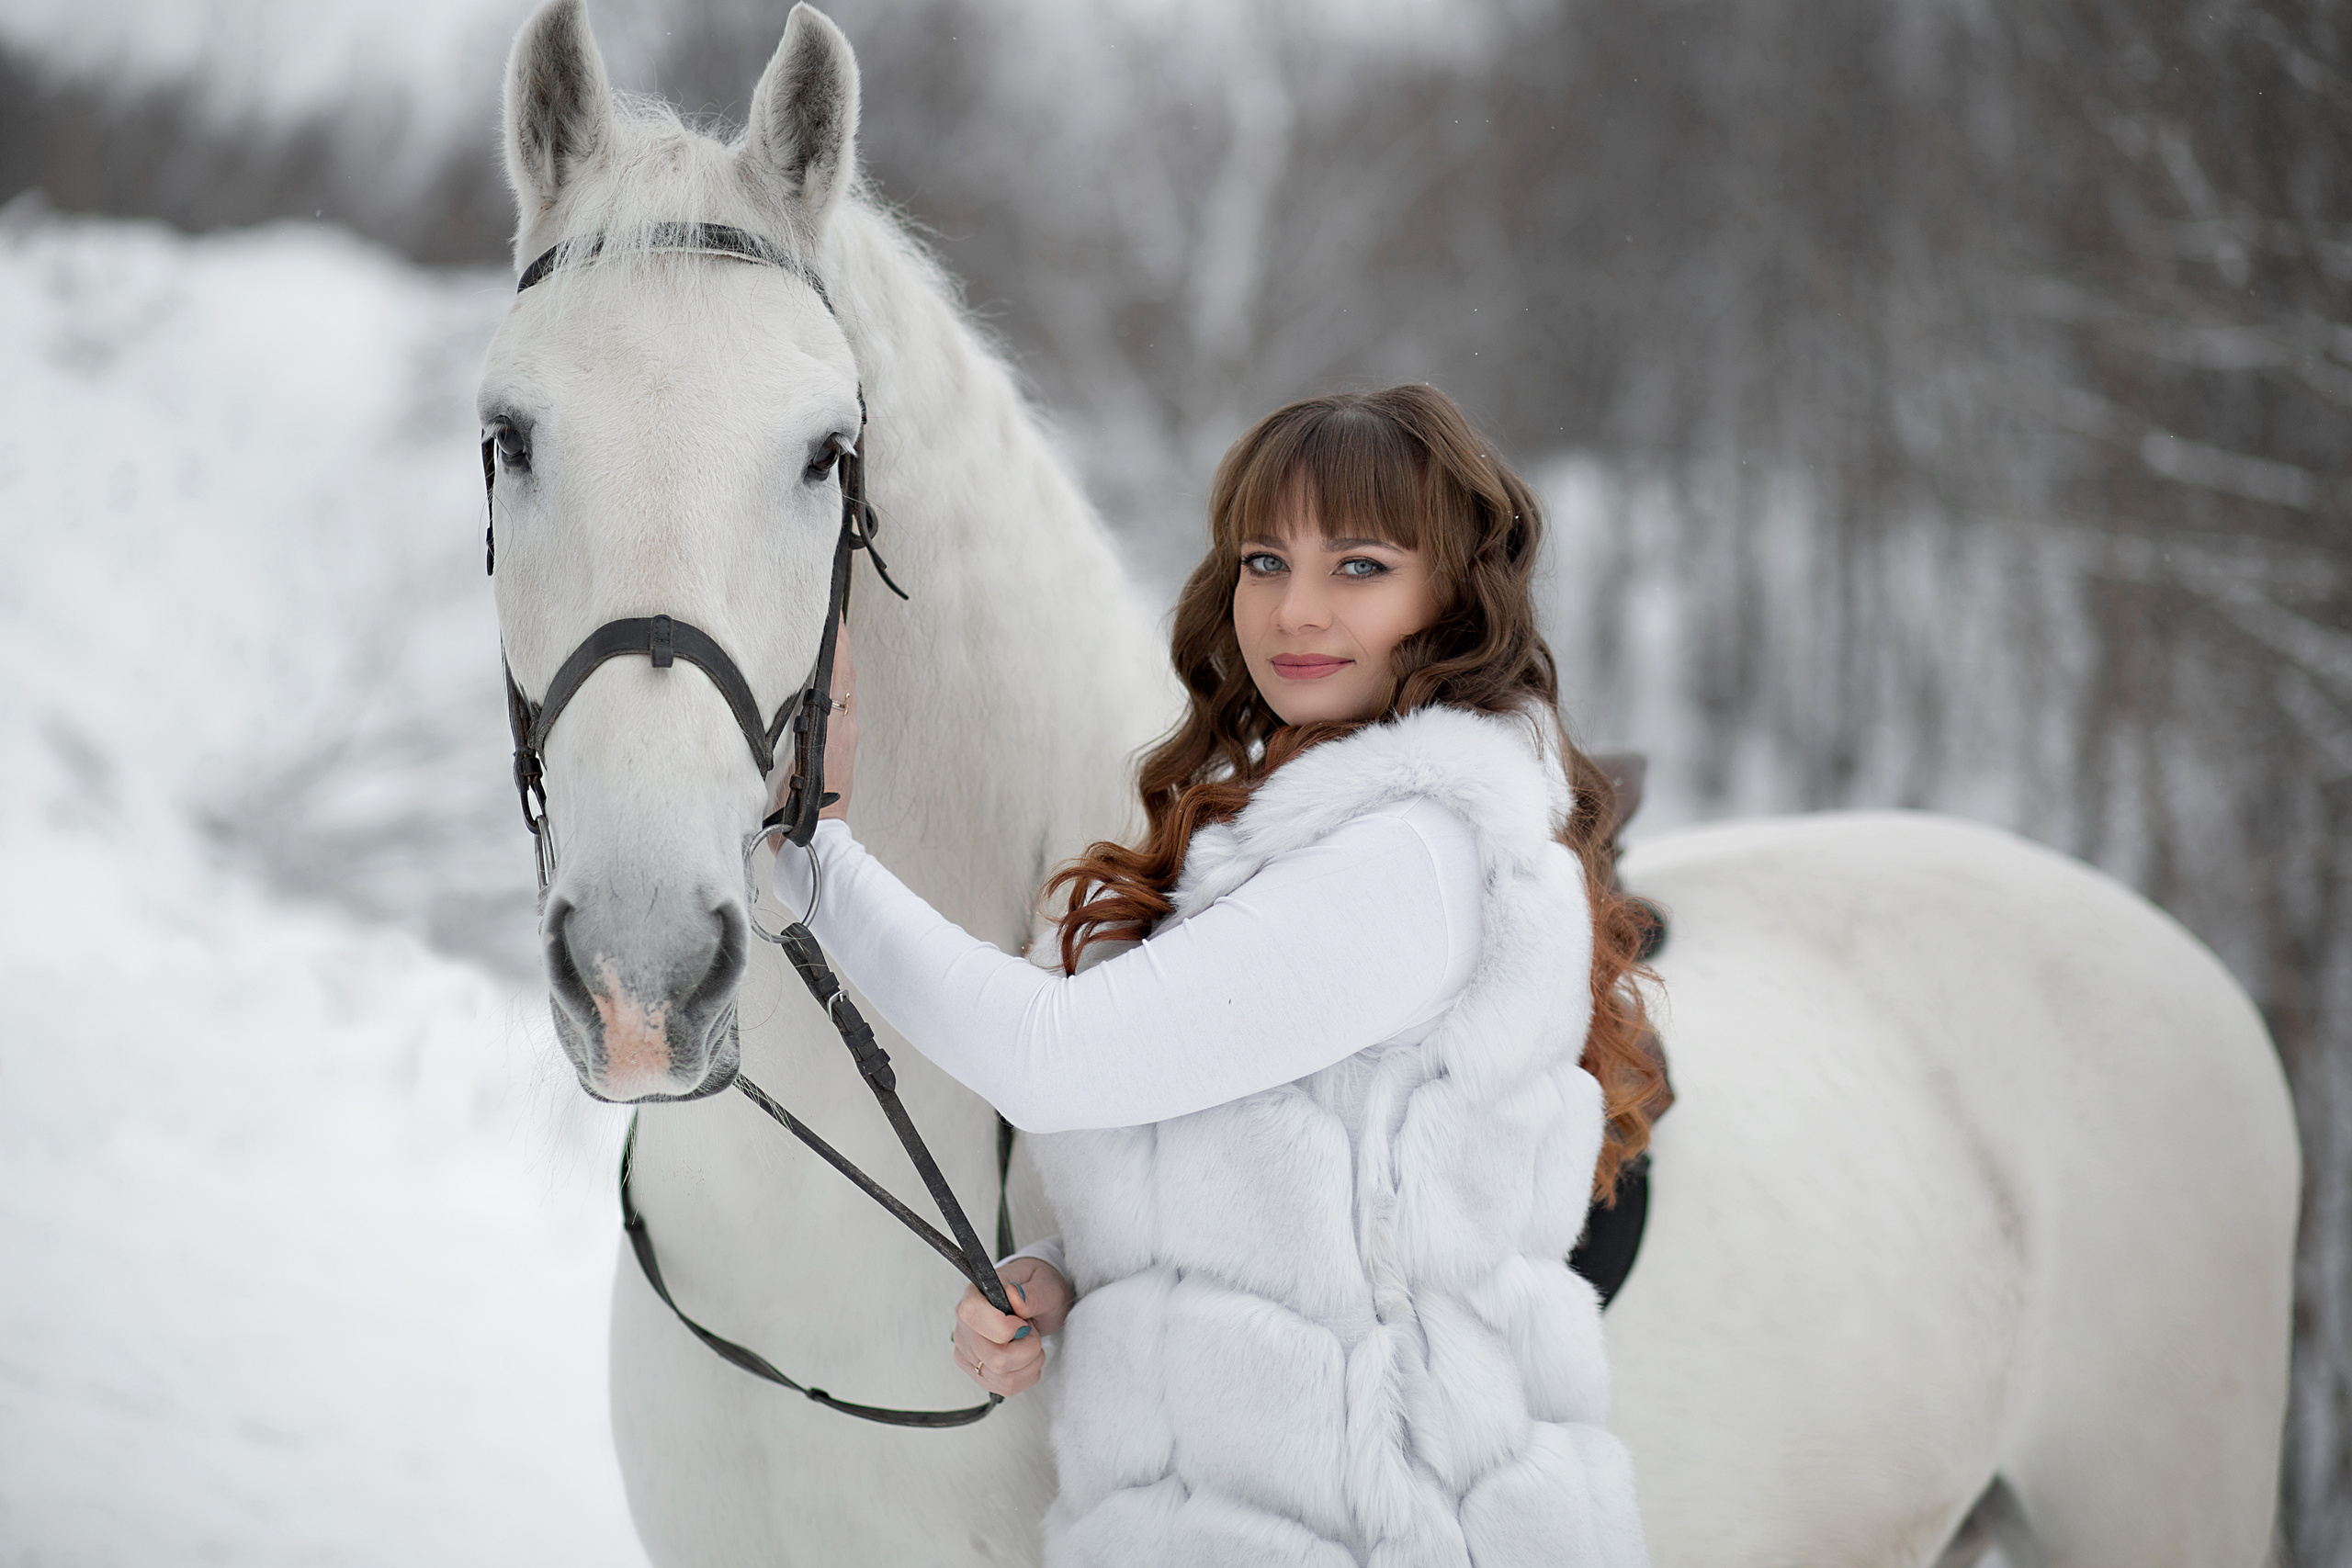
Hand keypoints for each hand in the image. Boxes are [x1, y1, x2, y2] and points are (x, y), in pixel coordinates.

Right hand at [771, 615, 855, 823]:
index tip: (831, 612)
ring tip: (820, 634)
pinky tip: (814, 676)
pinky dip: (829, 683)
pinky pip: (835, 705)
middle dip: (836, 642)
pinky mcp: (838, 747)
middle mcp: (843, 726)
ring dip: (834, 661)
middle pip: (844, 674)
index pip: (840, 670)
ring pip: (840, 689)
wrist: (817, 839)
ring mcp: (843, 736)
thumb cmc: (797, 806)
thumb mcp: (787, 762)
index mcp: (833, 724)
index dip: (837, 640)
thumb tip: (797, 692)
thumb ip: (790, 728)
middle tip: (824, 613)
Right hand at [950, 1257, 1071, 1396]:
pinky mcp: (976, 1372)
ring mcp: (968, 1352)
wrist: (1038, 1305)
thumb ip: (1033, 1293)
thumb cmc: (1038, 1290)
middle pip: (993, 1358)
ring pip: (1002, 1377)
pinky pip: (1005, 1387)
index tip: (1023, 1324)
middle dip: (1026, 1349)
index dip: (1003, 1327)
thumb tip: (1015, 1296)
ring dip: (1030, 1363)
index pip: (972, 1315)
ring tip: (1030, 1341)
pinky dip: (1026, 1375)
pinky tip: (1026, 1356)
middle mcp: (964, 1326)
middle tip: (1031, 1331)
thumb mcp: (1046, 1284)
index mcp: (975, 1296)